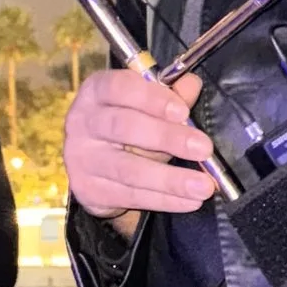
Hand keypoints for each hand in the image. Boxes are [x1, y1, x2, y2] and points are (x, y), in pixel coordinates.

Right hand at [63, 68, 211, 230]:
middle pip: (124, 127)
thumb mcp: (146, 104)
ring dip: (170, 179)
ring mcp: (82, 158)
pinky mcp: (89, 190)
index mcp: (96, 91)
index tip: (182, 112)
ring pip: (128, 169)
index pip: (119, 88)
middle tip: (204, 149)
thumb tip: (192, 85)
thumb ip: (170, 95)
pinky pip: (130, 196)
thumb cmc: (126, 123)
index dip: (151, 98)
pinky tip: (189, 201)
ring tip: (203, 186)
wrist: (92, 163)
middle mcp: (83, 122)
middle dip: (167, 138)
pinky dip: (164, 200)